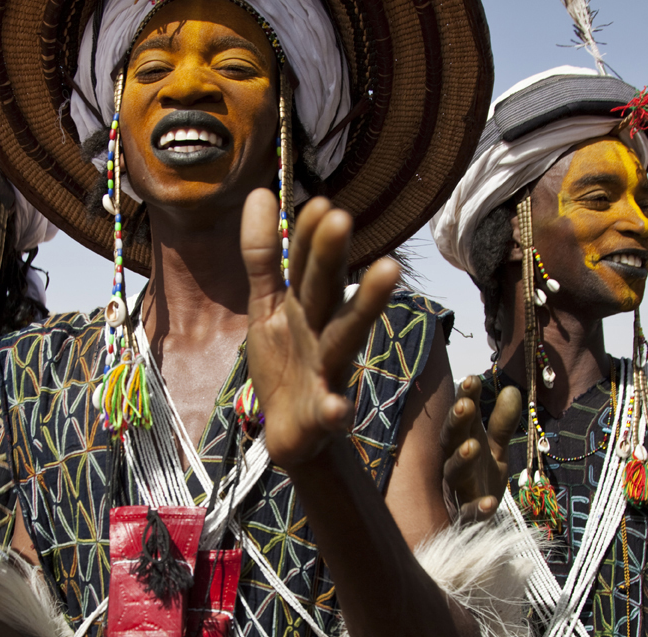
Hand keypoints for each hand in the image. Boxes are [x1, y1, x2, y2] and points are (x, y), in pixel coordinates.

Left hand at [241, 191, 398, 467]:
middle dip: (332, 256)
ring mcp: (327, 372)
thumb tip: (259, 192)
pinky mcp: (323, 416)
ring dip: (364, 308)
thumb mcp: (266, 305)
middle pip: (327, 290)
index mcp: (305, 307)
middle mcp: (322, 332)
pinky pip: (332, 412)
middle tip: (341, 217)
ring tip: (387, 271)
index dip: (309, 236)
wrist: (293, 433)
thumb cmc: (286, 362)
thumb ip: (264, 255)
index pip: (307, 264)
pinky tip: (338, 407)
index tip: (319, 202)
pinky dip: (336, 410)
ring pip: (344, 337)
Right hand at [441, 375, 521, 520]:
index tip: (471, 378)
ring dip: (461, 460)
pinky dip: (479, 508)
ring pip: (455, 474)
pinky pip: (470, 514)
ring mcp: (459, 492)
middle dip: (457, 423)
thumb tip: (512, 389)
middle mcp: (455, 465)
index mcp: (462, 444)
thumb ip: (502, 424)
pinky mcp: (466, 519)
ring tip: (472, 446)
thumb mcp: (495, 451)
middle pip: (451, 441)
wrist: (474, 527)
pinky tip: (491, 503)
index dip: (465, 399)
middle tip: (464, 405)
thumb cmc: (480, 481)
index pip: (462, 419)